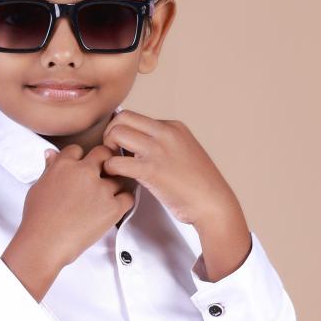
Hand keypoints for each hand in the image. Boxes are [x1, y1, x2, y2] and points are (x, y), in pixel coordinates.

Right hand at [19, 143, 136, 268]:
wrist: (44, 244)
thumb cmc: (38, 220)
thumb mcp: (38, 187)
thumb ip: (49, 169)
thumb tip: (50, 154)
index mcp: (64, 165)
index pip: (78, 149)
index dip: (80, 159)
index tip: (80, 169)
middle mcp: (84, 173)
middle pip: (104, 154)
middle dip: (103, 162)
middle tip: (101, 175)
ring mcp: (101, 190)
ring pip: (118, 177)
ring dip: (113, 186)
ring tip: (102, 199)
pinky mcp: (113, 208)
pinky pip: (128, 197)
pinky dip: (123, 201)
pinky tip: (113, 207)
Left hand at [101, 107, 252, 278]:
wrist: (213, 203)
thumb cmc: (198, 186)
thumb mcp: (184, 152)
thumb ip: (165, 146)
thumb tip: (141, 149)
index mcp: (173, 127)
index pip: (137, 117)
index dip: (124, 132)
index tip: (123, 149)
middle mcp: (164, 133)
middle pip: (123, 117)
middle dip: (110, 133)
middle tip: (112, 153)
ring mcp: (157, 150)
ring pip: (117, 133)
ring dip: (107, 148)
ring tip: (113, 166)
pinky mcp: (150, 170)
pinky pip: (116, 162)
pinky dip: (110, 169)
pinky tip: (116, 178)